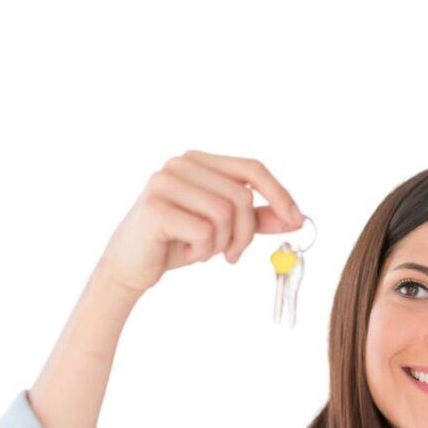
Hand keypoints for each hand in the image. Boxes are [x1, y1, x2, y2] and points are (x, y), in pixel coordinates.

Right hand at [98, 150, 303, 293]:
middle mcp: (180, 164)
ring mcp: (165, 181)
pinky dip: (203, 251)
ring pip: (225, 213)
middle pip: (242, 196)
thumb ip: (258, 219)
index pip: (252, 168)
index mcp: (199, 161)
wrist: (130, 266)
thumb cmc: (177, 242)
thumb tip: (297, 218)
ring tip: (204, 251)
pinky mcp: (155, 206)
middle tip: (233, 254)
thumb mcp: (224, 229)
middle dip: (245, 233)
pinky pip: (205, 231)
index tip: (296, 220)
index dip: (279, 193)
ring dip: (222, 244)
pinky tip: (185, 252)